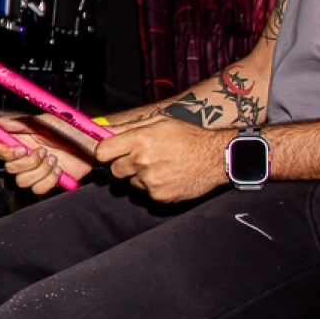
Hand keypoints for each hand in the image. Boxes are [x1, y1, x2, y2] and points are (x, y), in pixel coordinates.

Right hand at [0, 114, 99, 195]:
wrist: (93, 144)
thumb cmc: (72, 129)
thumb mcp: (46, 121)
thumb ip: (21, 123)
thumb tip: (0, 122)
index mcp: (21, 141)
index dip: (6, 153)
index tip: (20, 148)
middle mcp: (26, 157)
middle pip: (10, 169)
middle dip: (28, 162)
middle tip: (44, 151)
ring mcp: (37, 171)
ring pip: (23, 182)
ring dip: (40, 171)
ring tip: (54, 159)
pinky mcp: (48, 182)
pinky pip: (38, 189)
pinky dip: (49, 180)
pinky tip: (59, 169)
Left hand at [92, 117, 236, 202]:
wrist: (216, 156)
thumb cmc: (189, 136)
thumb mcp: (159, 122)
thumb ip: (129, 127)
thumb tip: (102, 130)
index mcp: (139, 140)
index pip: (102, 152)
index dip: (105, 153)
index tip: (110, 154)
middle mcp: (142, 161)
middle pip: (115, 170)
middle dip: (124, 166)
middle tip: (142, 160)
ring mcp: (151, 181)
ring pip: (131, 183)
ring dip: (140, 177)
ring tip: (160, 167)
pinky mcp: (160, 196)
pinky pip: (146, 194)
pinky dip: (154, 188)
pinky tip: (168, 177)